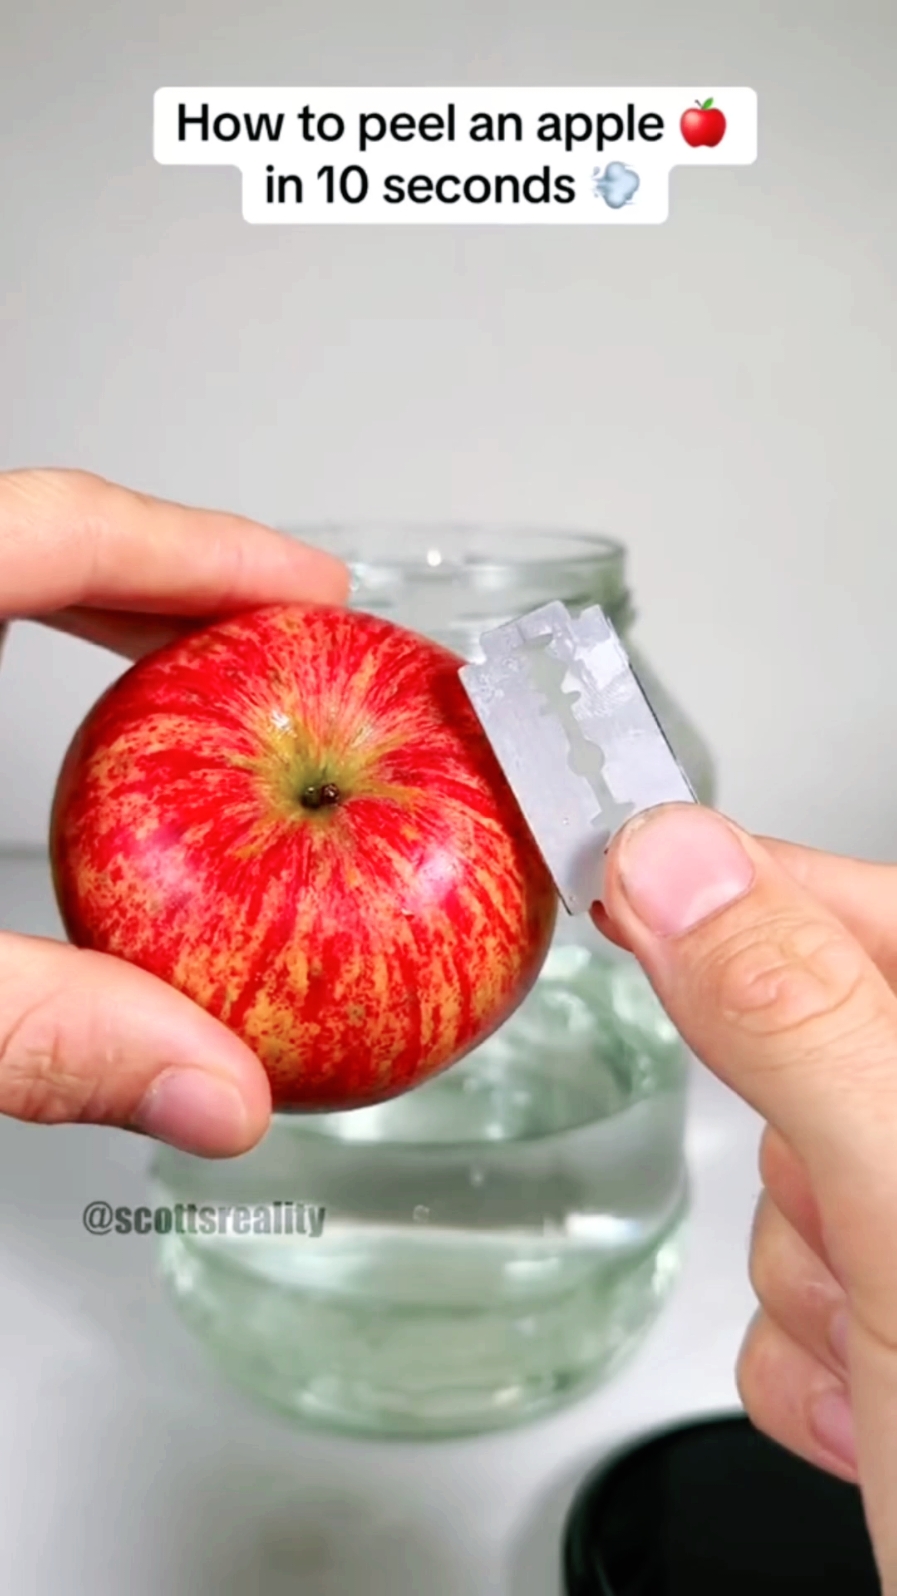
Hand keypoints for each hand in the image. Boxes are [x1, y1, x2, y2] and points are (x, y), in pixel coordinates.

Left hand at [0, 468, 347, 1156]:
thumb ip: (42, 1028)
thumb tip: (217, 1099)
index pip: (60, 529)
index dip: (206, 550)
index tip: (318, 589)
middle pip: (40, 542)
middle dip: (180, 587)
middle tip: (292, 637)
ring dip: (107, 628)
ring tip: (208, 686)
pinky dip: (33, 674)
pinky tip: (88, 767)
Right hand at [598, 806, 896, 1589]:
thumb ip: (795, 1017)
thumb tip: (679, 861)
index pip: (862, 906)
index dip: (743, 893)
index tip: (623, 881)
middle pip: (813, 1053)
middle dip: (796, 1157)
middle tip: (857, 1235)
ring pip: (795, 1184)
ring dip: (805, 1280)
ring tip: (889, 1357)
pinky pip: (794, 1292)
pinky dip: (805, 1362)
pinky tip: (880, 1415)